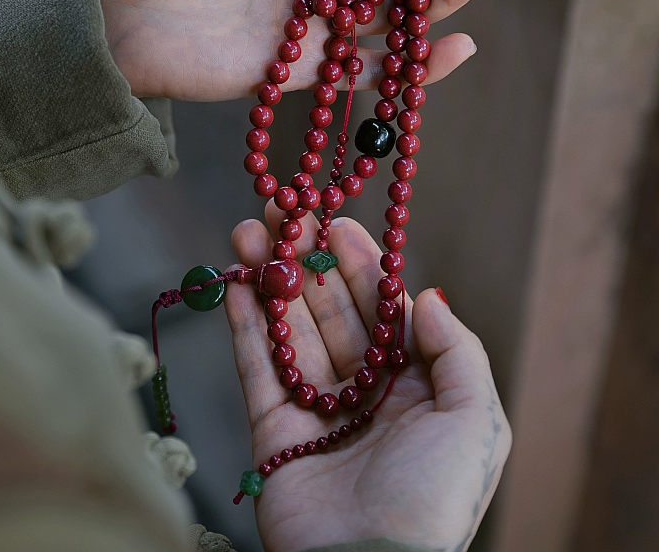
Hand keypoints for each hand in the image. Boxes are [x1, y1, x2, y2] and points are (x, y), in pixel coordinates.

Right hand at [226, 205, 510, 551]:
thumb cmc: (433, 498)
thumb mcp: (476, 421)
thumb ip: (458, 352)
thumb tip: (427, 295)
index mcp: (412, 384)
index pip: (382, 307)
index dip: (359, 263)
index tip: (336, 222)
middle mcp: (363, 389)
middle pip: (330, 309)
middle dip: (307, 260)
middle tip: (285, 214)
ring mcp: (315, 406)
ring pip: (290, 328)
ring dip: (269, 279)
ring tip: (250, 233)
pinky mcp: (273, 428)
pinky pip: (257, 364)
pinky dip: (245, 322)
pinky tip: (237, 281)